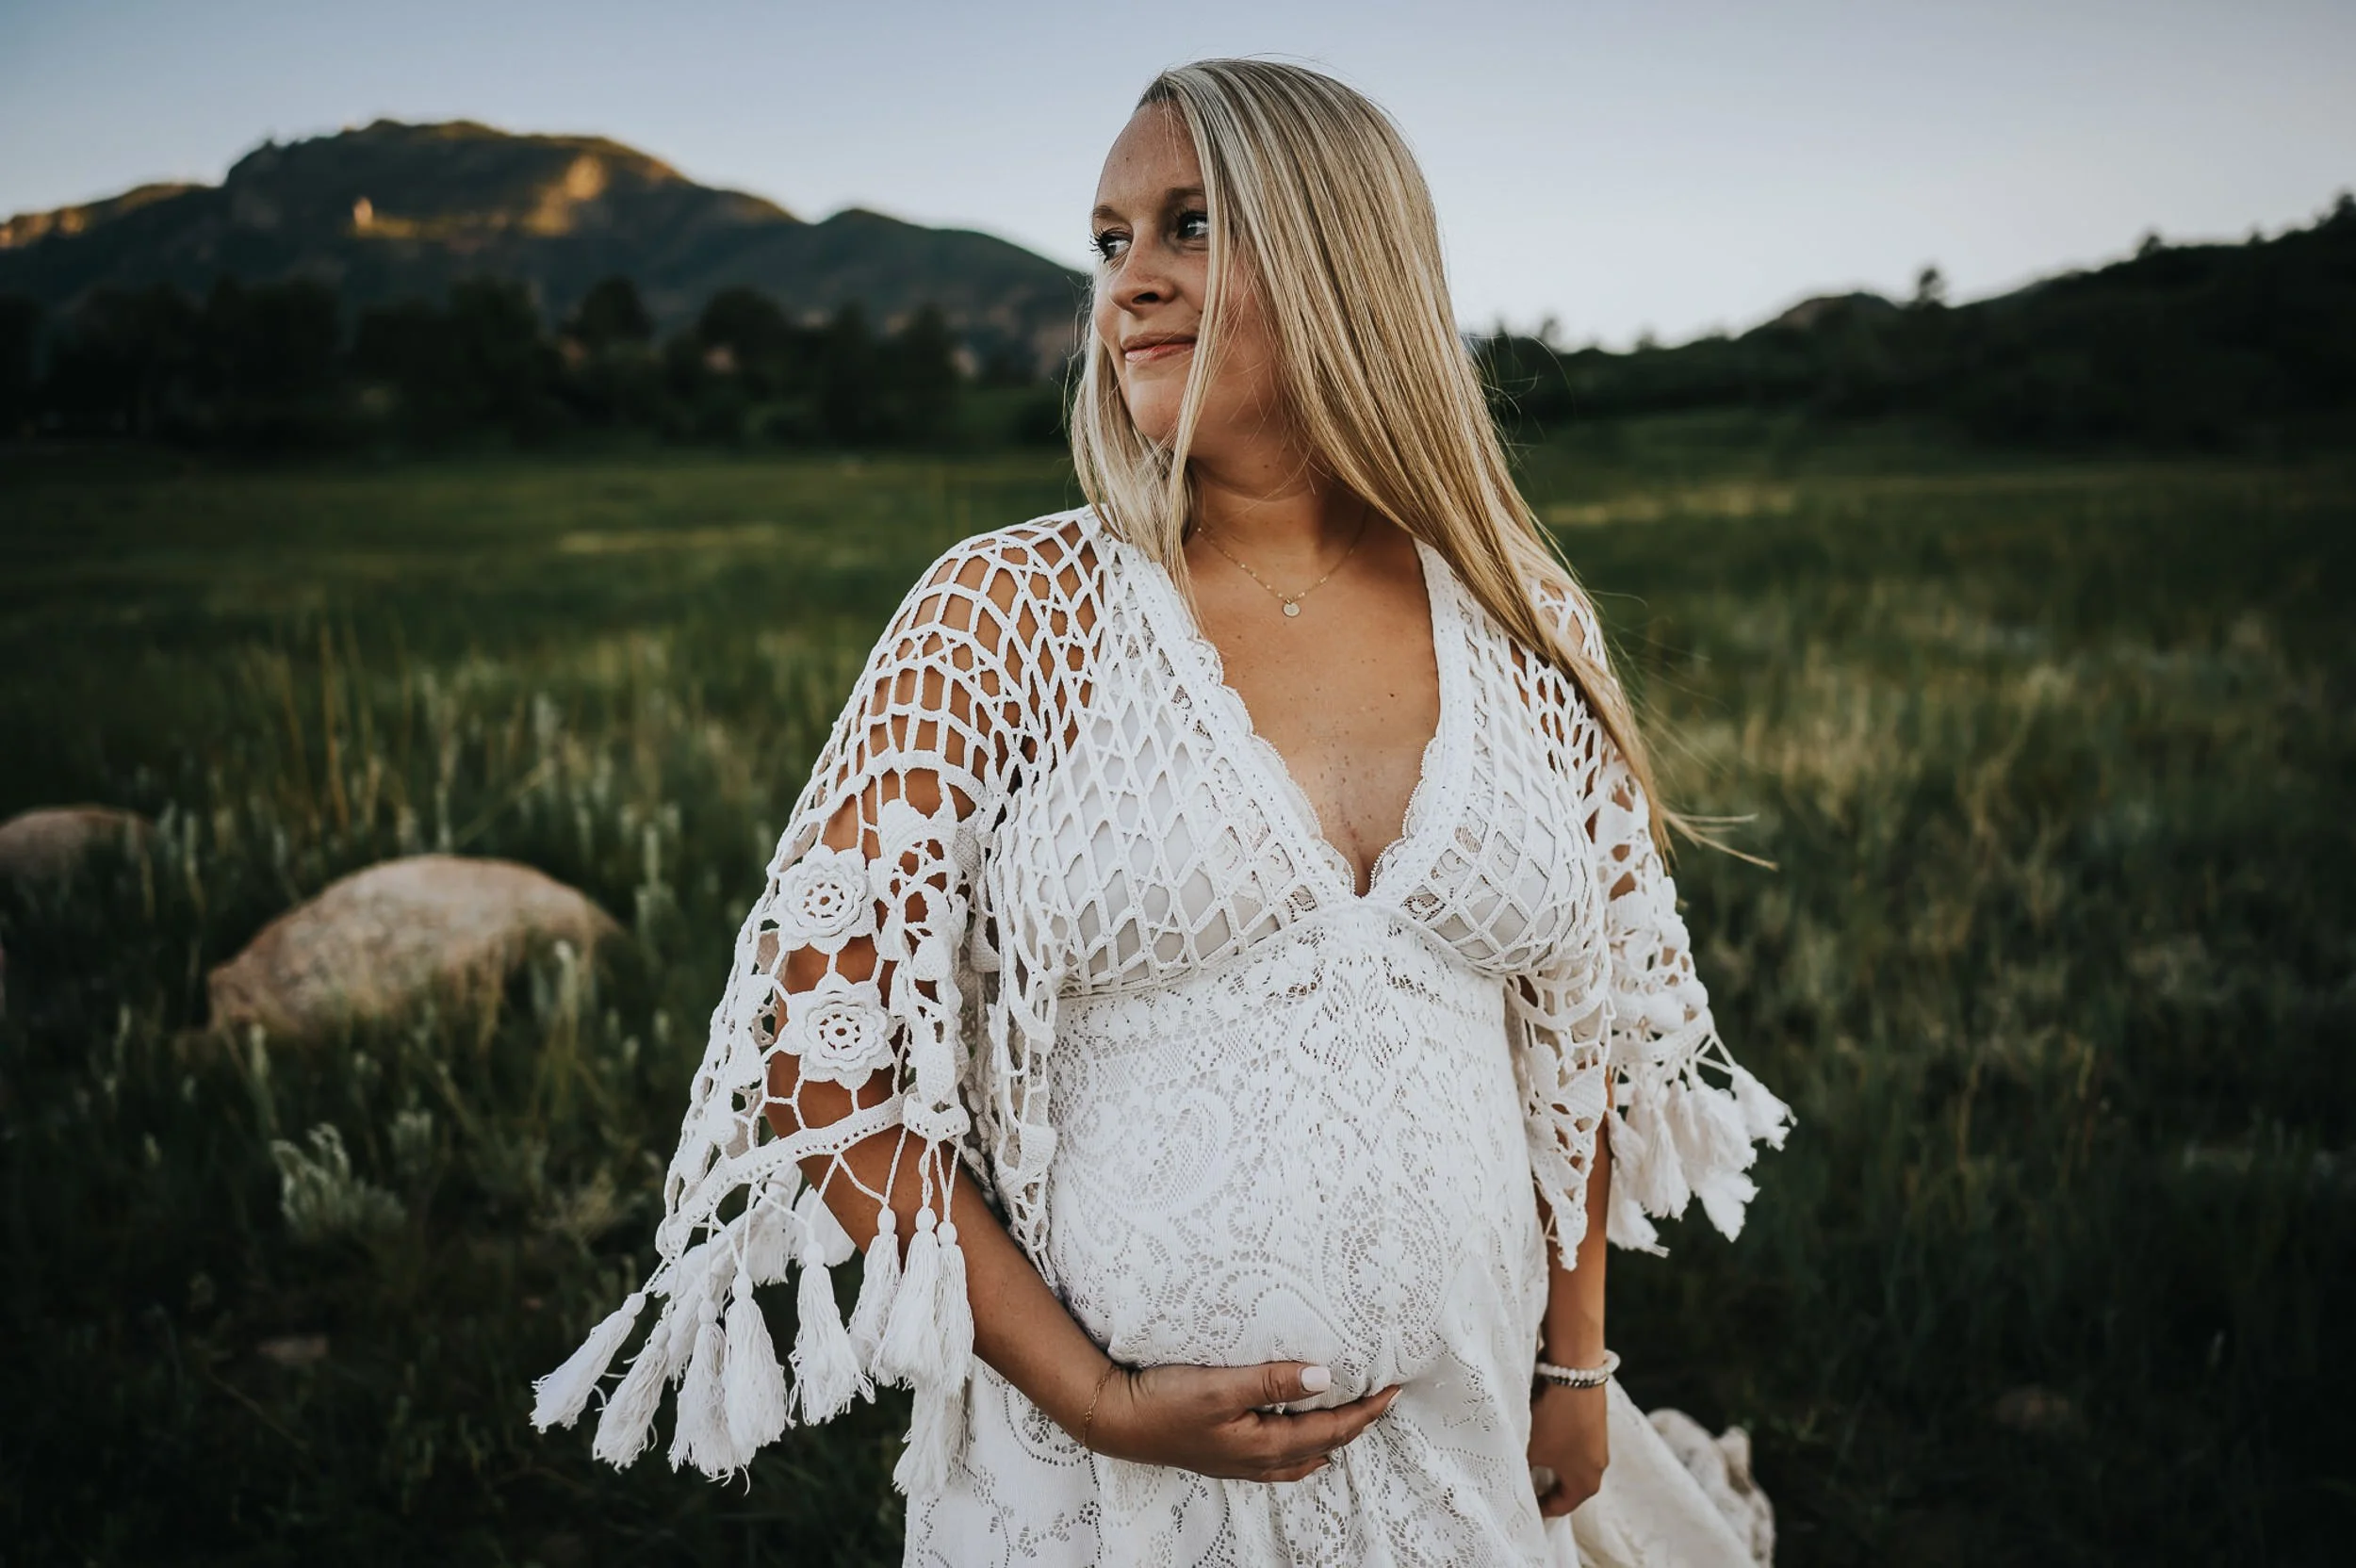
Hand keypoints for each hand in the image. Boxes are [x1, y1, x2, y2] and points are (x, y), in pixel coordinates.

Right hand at [1085, 1361, 1401, 1482]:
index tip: (1394, 1388)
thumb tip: (1326, 1377)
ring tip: (1354, 1416)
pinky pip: (1282, 1458)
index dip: (1366, 1410)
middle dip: (1358, 1423)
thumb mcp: (1220, 1387)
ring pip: (1305, 1455)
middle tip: (1384, 1398)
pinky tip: (1301, 1438)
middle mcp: (1259, 1460)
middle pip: (1325, 1444)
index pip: (1333, 1429)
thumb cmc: (1165, 1402)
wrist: (1119, 1420)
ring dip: (1334, 1436)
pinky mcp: (1228, 1454)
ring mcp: (1243, 1462)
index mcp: (1265, 1445)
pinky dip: (1305, 1446)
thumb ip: (1273, 1381)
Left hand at [1528, 1381, 1608, 1516]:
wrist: (1574, 1373)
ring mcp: (1598, 1443)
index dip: (1539, 1507)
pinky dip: (1558, 1444)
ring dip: (1551, 1462)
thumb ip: (1525, 1469)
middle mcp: (1598, 1467)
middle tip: (1523, 1481)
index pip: (1561, 1506)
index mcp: (1586, 1483)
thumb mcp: (1532, 1450)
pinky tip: (1540, 1433)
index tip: (1522, 1504)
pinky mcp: (1595, 1422)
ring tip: (1528, 1456)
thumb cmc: (1553, 1420)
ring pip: (1570, 1462)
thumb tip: (1519, 1473)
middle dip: (1545, 1485)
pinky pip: (1574, 1443)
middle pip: (1568, 1486)